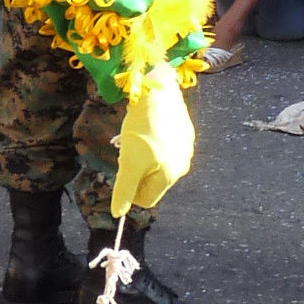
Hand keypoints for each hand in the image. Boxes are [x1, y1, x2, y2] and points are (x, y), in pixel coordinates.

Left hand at [111, 67, 196, 215]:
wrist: (157, 90)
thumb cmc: (142, 127)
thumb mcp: (129, 162)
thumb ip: (124, 189)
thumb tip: (117, 214)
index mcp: (171, 175)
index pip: (146, 199)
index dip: (130, 190)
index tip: (122, 170)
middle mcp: (183, 164)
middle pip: (152, 181)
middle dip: (136, 170)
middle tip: (127, 150)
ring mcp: (186, 147)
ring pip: (157, 163)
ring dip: (142, 156)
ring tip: (135, 137)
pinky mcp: (185, 131)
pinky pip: (164, 146)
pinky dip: (151, 142)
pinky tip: (146, 126)